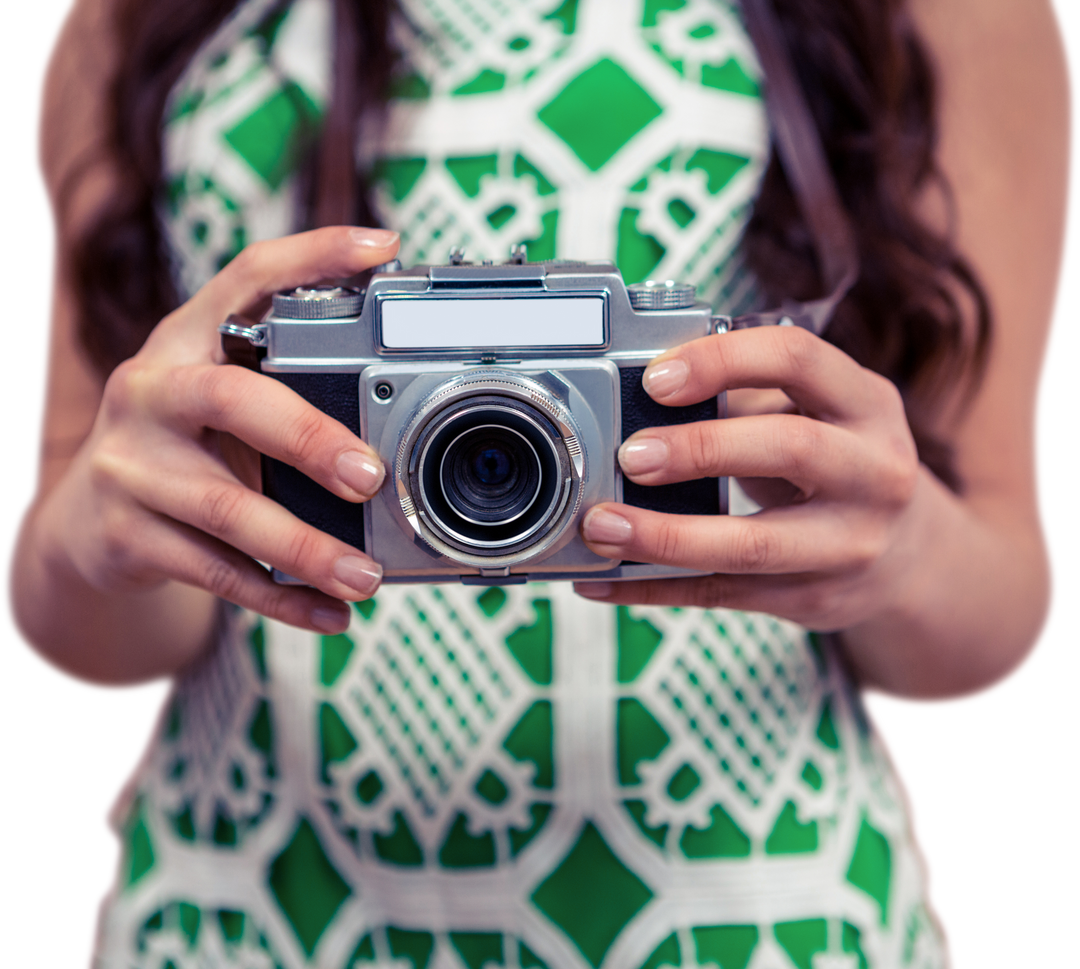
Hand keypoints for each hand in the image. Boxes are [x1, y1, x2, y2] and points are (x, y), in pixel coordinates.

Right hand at [38, 226, 399, 635]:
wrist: (87, 528)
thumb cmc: (184, 451)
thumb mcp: (222, 403)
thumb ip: (287, 392)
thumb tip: (406, 419)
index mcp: (186, 341)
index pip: (246, 279)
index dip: (313, 256)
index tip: (382, 248)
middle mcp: (152, 390)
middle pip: (231, 399)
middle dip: (307, 436)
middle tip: (371, 476)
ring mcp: (131, 465)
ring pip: (226, 507)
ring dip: (305, 546)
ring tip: (367, 575)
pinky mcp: (126, 534)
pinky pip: (217, 571)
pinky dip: (280, 596)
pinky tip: (331, 612)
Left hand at [574, 325, 923, 630]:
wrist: (906, 555)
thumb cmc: (835, 465)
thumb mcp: (816, 414)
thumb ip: (745, 400)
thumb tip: (633, 400)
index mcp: (866, 403)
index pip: (798, 359)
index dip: (722, 362)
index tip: (656, 378)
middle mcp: (874, 471)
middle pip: (789, 448)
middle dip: (700, 449)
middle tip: (631, 456)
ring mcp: (850, 543)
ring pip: (753, 544)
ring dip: (665, 536)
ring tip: (602, 526)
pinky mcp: (814, 598)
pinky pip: (724, 594)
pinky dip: (655, 587)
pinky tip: (605, 580)